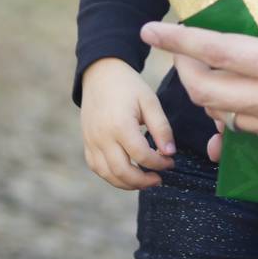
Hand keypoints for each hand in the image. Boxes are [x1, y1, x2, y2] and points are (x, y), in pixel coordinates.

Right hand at [79, 57, 175, 189]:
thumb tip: (169, 153)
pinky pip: (97, 168)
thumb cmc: (129, 86)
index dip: (159, 163)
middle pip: (122, 171)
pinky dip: (112, 176)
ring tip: (146, 181)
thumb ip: (161, 128)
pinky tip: (128, 174)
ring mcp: (91, 142)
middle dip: (144, 181)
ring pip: (108, 175)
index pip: (141, 155)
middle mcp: (102, 137)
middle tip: (159, 179)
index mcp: (120, 125)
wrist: (101, 74)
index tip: (171, 161)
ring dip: (128, 183)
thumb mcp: (150, 101)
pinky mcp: (87, 143)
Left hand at [141, 0, 257, 173]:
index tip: (151, 31)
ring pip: (224, 117)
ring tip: (216, 75)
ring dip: (211, 97)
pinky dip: (237, 122)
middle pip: (206, 91)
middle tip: (185, 53)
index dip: (178, 41)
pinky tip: (246, 112)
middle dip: (186, 71)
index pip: (217, 51)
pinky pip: (249, 139)